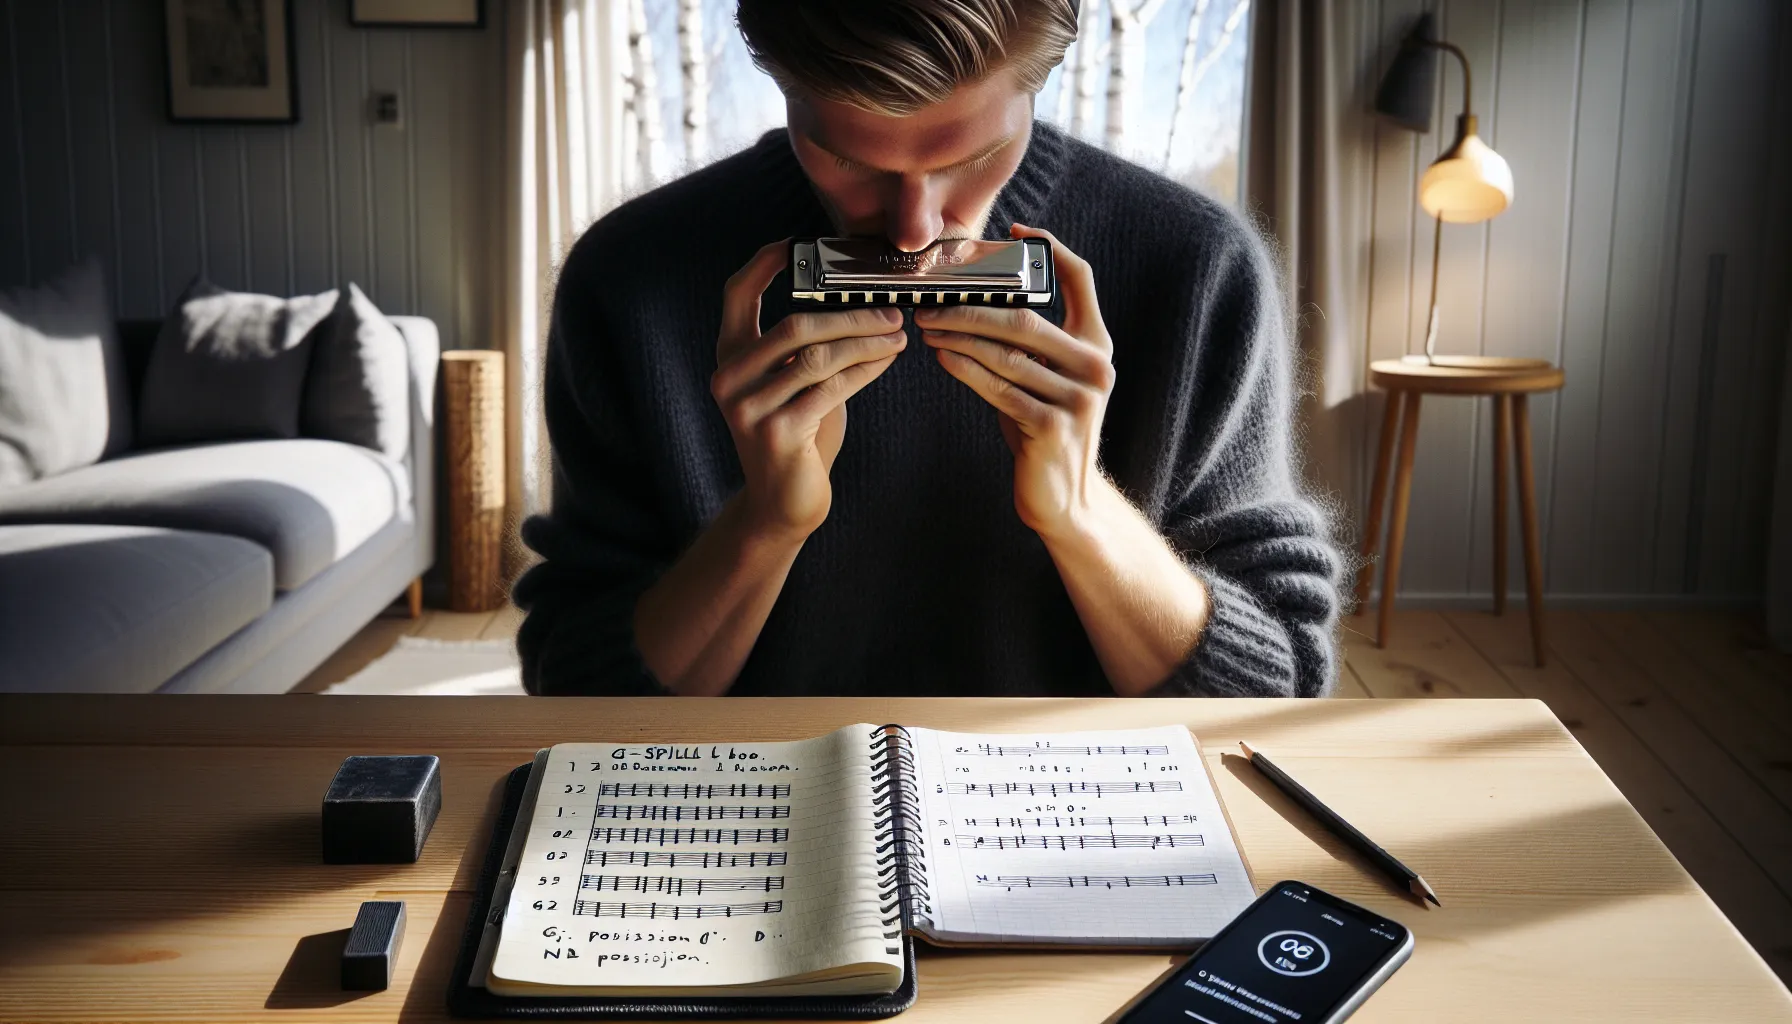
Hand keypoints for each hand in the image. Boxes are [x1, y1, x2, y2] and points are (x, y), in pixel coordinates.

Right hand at [712, 239, 906, 538]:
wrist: (783, 503)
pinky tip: (887, 361)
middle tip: (891, 310)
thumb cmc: (797, 434)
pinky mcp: (775, 434)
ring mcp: (748, 408)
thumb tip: (856, 301)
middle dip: (850, 315)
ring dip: (866, 343)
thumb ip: (804, 346)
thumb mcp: (792, 382)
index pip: (736, 294)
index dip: (764, 263)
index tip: (798, 244)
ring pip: (817, 358)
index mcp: (728, 356)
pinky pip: (830, 390)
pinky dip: (865, 371)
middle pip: (794, 325)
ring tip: (898, 334)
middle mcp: (729, 378)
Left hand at [917, 224, 1115, 539]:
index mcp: (1097, 345)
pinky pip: (999, 388)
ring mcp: (1078, 399)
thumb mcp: (1046, 377)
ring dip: (959, 336)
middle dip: (970, 306)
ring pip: (1006, 354)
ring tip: (926, 325)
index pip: (1081, 280)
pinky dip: (965, 370)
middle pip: (1025, 317)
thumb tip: (974, 300)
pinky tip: (941, 357)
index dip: (1052, 249)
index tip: (1016, 231)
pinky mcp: (1052, 426)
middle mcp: (1095, 367)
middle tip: (931, 300)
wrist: (1064, 498)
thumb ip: (1028, 343)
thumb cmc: (1042, 428)